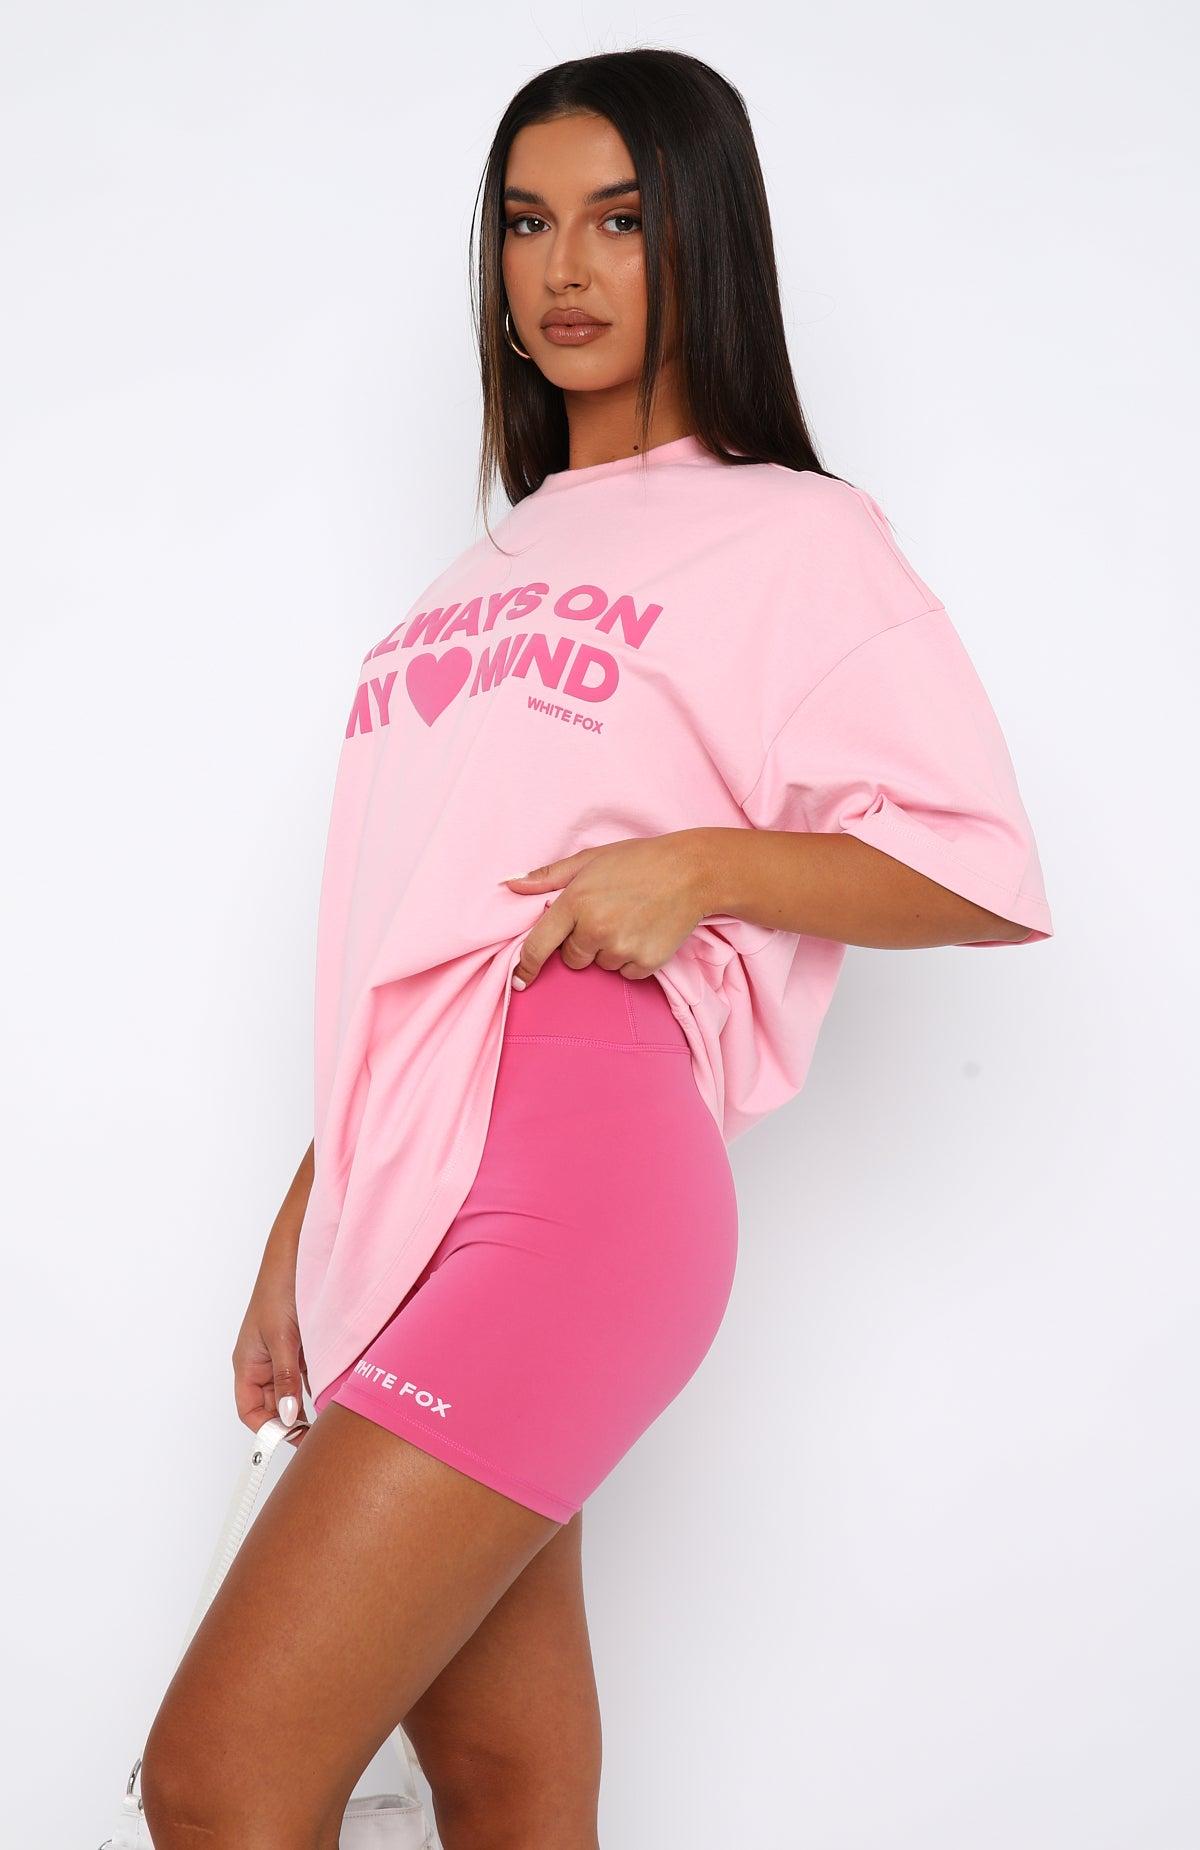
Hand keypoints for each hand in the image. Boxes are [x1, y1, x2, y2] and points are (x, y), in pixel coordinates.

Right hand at [232, 1254, 311, 1447]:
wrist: (298, 1255)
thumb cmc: (278, 1290)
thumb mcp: (282, 1338)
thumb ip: (285, 1378)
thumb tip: (287, 1415)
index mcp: (248, 1364)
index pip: (250, 1410)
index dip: (268, 1428)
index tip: (291, 1438)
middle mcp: (264, 1364)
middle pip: (273, 1406)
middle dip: (291, 1421)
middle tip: (316, 1434)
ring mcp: (285, 1356)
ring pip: (294, 1393)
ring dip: (309, 1405)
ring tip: (328, 1418)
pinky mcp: (304, 1347)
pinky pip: (310, 1375)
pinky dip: (321, 1385)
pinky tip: (336, 1393)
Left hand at [502, 831, 709, 985]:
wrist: (692, 872)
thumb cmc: (638, 861)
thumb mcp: (590, 859)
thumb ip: (548, 876)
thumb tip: (511, 884)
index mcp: (576, 903)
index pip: (538, 944)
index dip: (527, 965)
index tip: (520, 980)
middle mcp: (595, 929)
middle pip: (572, 959)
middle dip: (582, 944)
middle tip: (606, 917)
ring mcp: (621, 948)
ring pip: (601, 966)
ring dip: (609, 950)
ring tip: (630, 920)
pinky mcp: (646, 962)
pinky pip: (627, 973)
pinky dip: (632, 959)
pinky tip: (645, 932)